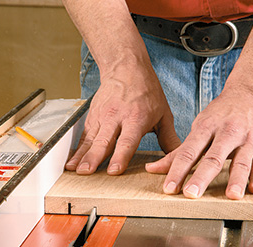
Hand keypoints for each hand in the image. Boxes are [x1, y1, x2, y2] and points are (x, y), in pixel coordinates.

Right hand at [66, 65, 180, 174]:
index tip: (113, 170)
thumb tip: (180, 159)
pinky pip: (84, 136)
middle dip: (94, 158)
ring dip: (82, 155)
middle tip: (86, 172)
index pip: (127, 141)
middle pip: (104, 141)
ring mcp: (102, 117)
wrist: (126, 68)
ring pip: (90, 139)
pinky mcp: (92, 117)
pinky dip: (77, 149)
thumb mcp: (163, 114)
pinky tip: (71, 162)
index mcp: (136, 118)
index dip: (120, 156)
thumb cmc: (147, 92)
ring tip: (74, 170)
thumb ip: (169, 139)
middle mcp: (116, 117)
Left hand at [145, 88, 252, 199]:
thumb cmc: (220, 114)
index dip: (177, 171)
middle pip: (213, 158)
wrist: (252, 92)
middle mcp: (227, 132)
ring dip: (237, 180)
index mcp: (206, 127)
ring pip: (241, 162)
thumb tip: (152, 169)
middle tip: (191, 194)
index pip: (188, 152)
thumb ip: (178, 152)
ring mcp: (247, 139)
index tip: (169, 188)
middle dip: (201, 177)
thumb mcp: (198, 127)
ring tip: (231, 196)